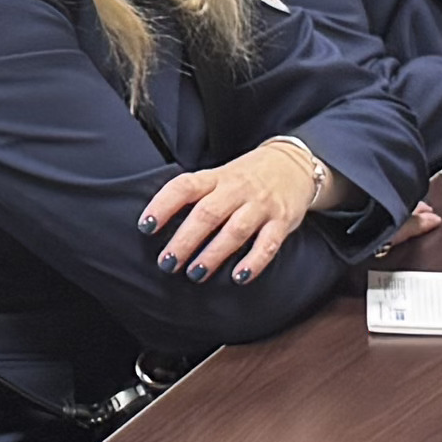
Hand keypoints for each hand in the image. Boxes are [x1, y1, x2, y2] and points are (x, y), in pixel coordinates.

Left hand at [142, 134, 330, 279]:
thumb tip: (159, 224)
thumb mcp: (220, 177)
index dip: (163, 205)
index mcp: (216, 177)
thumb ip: (196, 195)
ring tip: (195, 273)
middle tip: (167, 263)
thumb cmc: (247, 177)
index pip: (184, 186)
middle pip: (207, 213)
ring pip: (235, 230)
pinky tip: (239, 277)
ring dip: (213, 254)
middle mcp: (237, 189)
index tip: (146, 226)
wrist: (295, 164)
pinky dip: (254, 262)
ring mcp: (261, 205)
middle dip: (184, 240)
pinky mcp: (282, 221)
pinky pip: (268, 243)